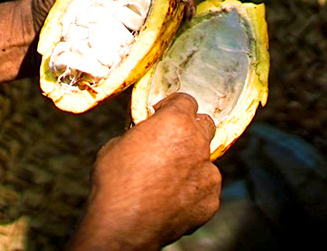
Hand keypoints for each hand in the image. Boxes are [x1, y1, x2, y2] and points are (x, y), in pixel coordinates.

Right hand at [69, 93, 220, 249]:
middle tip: (171, 140)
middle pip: (204, 124)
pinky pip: (205, 188)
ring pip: (205, 159)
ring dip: (191, 163)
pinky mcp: (210, 200)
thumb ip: (141, 133)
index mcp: (176, 123)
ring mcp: (208, 173)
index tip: (161, 114)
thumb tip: (145, 134)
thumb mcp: (117, 144)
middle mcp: (198, 143)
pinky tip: (171, 199)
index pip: (186, 100)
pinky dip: (192, 191)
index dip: (172, 106)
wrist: (123, 225)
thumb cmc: (115, 183)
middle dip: (190, 129)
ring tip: (167, 178)